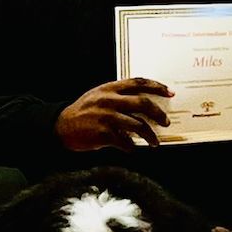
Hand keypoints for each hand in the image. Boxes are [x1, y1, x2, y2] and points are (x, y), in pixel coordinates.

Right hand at [55, 80, 170, 152]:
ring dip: (150, 135)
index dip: (156, 86)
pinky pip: (125, 141)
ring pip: (138, 125)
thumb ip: (118, 95)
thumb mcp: (99, 95)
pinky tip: (132, 148)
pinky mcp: (103, 134)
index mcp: (110, 89)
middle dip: (158, 113)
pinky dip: (131, 146)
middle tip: (165, 122)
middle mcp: (110, 100)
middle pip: (142, 103)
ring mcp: (106, 117)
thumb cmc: (83, 111)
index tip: (169, 92)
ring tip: (154, 142)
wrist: (62, 126)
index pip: (138, 82)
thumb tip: (142, 102)